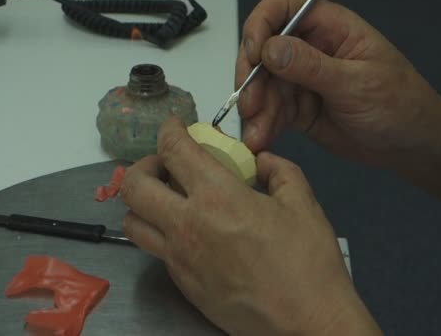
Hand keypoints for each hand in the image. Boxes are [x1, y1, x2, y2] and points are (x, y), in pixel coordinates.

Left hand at [120, 116, 381, 334]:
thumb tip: (260, 162)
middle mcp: (186, 225)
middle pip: (134, 186)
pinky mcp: (180, 284)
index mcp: (217, 197)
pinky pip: (156, 250)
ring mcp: (178, 258)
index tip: (173, 126)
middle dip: (143, 165)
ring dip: (142, 203)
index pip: (174, 151)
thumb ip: (278, 170)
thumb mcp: (302, 202)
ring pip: (133, 222)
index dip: (168, 130)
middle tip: (165, 166)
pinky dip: (161, 232)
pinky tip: (188, 233)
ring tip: (166, 199)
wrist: (304, 323)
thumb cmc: (308, 262)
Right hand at [236, 0, 440, 167]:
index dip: (261, 24)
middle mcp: (310, 48)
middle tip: (250, 104)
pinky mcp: (296, 107)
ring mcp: (301, 79)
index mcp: (331, 27)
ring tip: (256, 134)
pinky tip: (261, 138)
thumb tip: (269, 49)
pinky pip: (270, 111)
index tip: (254, 53)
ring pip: (263, 85)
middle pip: (263, 50)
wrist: (409, 144)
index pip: (284, 7)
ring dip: (255, 109)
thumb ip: (311, 67)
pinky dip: (262, 124)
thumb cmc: (398, 103)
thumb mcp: (356, 83)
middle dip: (252, 77)